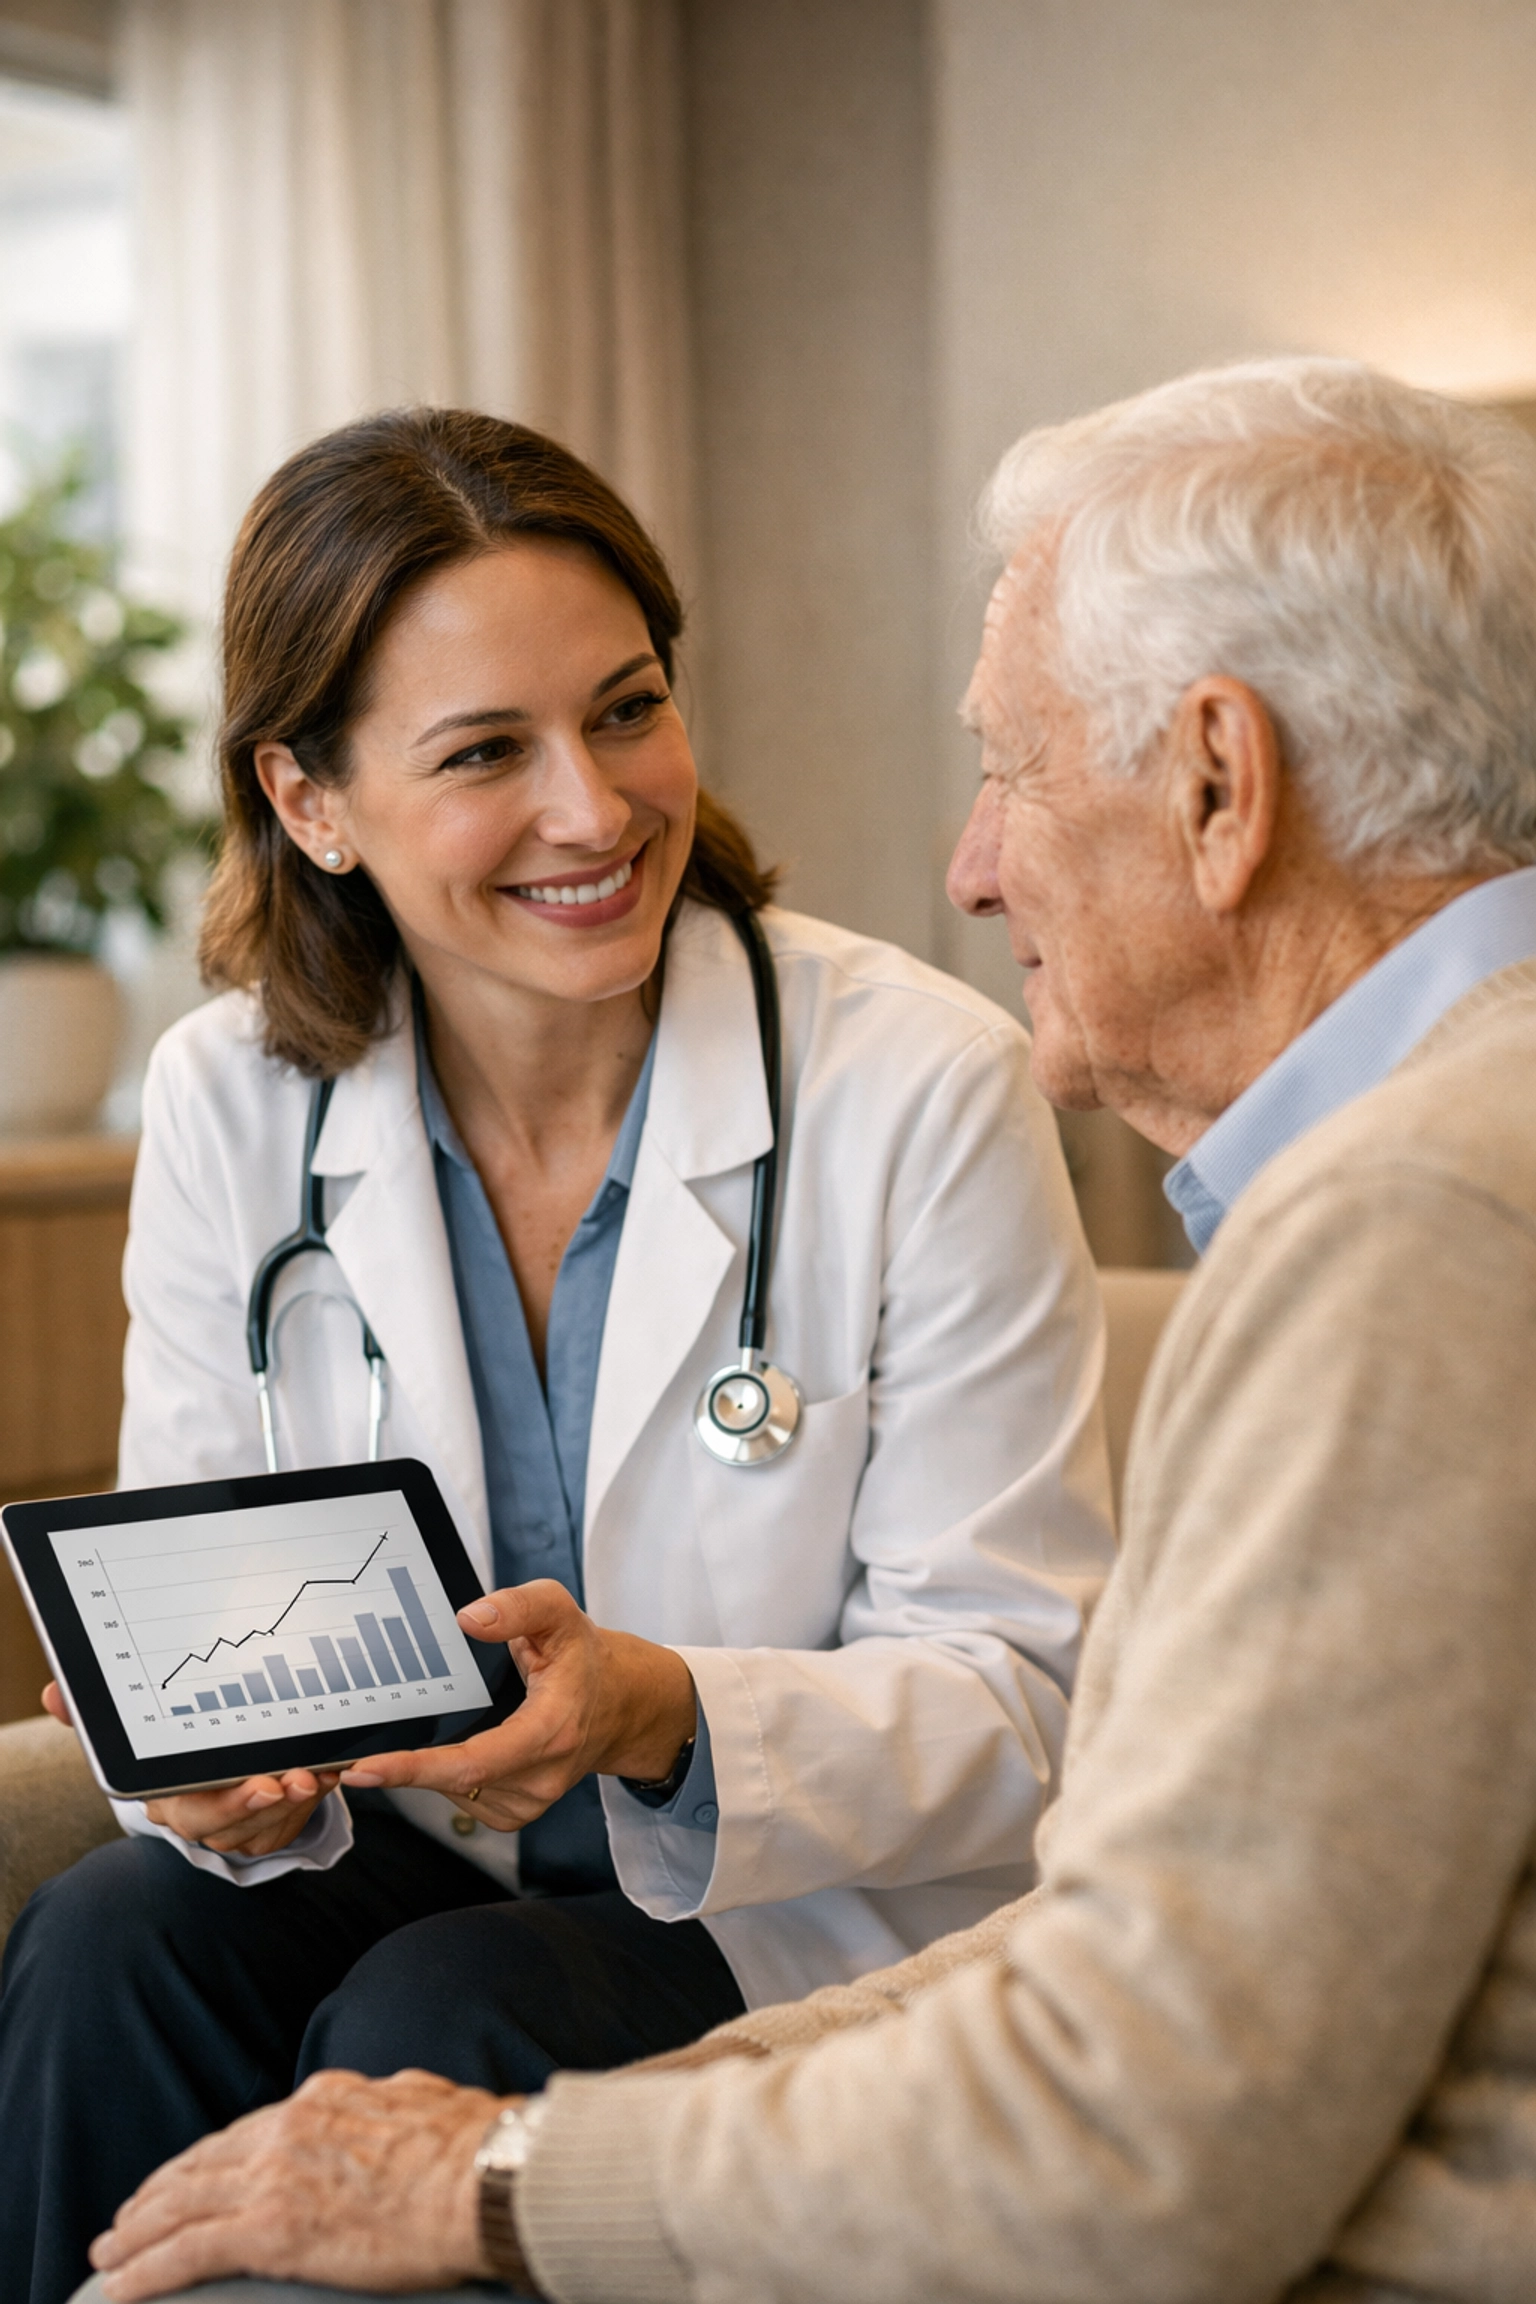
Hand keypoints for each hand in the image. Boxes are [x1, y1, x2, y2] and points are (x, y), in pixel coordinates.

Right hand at [41, 1680, 340, 1857]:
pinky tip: (330, 1772)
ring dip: (300, 1801)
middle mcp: (197, 1820)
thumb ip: (97, 1712)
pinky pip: (290, 1826)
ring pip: (266, 1827)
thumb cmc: (169, 1741)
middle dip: (269, 1803)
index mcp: (165, 1797)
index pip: (192, 1810)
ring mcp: (231, 1830)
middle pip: (233, 1827)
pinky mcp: (262, 1831)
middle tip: (299, 1778)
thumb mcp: (135, 1722)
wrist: (202, 1762)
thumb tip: (53, 1695)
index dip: (229, 1801)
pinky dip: (314, 1802)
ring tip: (323, 1769)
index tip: (264, 1780)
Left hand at [88, 2067, 513, 2299]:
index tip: (187, 2177)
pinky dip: (146, 2270)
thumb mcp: (424, 2102)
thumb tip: (400, 2106)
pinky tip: (119, 2287)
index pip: (248, 2132)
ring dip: (136, 2232)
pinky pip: (188, 2251)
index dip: (208, 2159)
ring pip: (181, 2204)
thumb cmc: (474, 2147)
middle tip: (124, 2220)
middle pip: (202, 2163)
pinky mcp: (271, 2231)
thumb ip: (393, 2104)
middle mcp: (289, 2129)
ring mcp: (275, 2177)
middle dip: (157, 2194)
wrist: (487, 2176)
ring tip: (107, 2256)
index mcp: (325, 2098)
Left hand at [338, 1579, 696, 1831]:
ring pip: (452, 1791)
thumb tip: (468, 1619)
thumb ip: (519, 1606)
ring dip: (420, 1769)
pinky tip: (441, 1749)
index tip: (365, 1767)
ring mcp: (529, 1802)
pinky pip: (461, 1798)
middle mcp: (541, 1777)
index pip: (473, 1762)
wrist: (620, 1706)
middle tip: (339, 1755)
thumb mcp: (560, 1613)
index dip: (415, 1768)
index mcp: (551, 1731)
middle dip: (396, 1769)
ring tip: (405, 1737)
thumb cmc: (584, 1659)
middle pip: (452, 1782)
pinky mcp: (515, 1812)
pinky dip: (440, 1776)